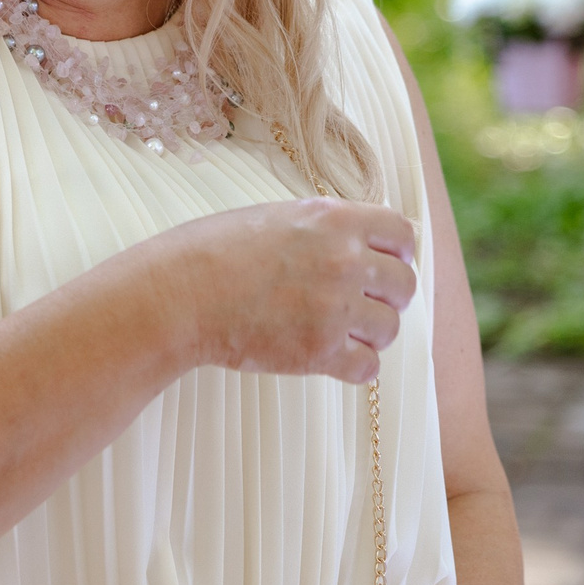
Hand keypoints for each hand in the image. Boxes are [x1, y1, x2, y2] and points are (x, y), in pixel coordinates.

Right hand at [170, 198, 419, 382]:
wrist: (179, 295)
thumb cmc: (213, 252)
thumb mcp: (277, 217)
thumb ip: (324, 228)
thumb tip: (357, 244)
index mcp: (334, 220)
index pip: (403, 234)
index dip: (399, 252)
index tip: (386, 264)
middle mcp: (344, 261)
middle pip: (404, 285)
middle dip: (387, 297)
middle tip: (361, 304)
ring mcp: (334, 308)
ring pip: (390, 329)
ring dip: (370, 334)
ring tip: (340, 332)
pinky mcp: (319, 351)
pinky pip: (368, 367)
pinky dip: (355, 366)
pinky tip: (332, 358)